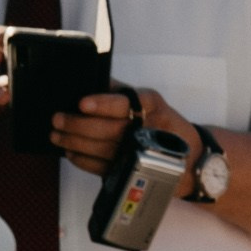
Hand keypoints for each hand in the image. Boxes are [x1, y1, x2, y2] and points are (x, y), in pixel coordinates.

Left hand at [52, 86, 199, 184]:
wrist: (193, 158)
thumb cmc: (164, 124)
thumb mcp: (150, 101)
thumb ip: (120, 91)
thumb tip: (89, 79)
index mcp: (151, 107)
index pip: (124, 104)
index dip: (102, 104)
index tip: (82, 103)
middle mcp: (147, 130)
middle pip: (108, 129)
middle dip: (78, 125)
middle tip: (57, 119)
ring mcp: (140, 154)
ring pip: (102, 150)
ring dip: (75, 143)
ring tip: (57, 135)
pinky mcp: (133, 171)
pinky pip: (104, 168)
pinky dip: (83, 161)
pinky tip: (71, 152)